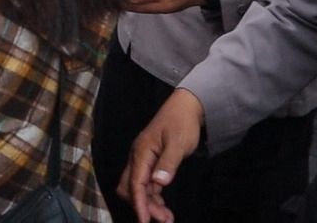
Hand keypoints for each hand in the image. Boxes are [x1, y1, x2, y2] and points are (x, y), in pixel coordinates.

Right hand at [119, 88, 204, 222]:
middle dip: (143, 206)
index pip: (135, 183)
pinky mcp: (151, 161)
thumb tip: (158, 183)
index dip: (139, 204)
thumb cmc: (182, 122)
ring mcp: (143, 159)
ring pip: (138, 187)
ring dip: (149, 203)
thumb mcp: (178, 144)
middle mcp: (138, 157)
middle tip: (164, 220)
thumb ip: (168, 164)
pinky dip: (153, 196)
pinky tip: (163, 205)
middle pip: (130, 187)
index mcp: (141, 152)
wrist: (186, 106)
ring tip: (167, 218)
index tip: (145, 221)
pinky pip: (146, 183)